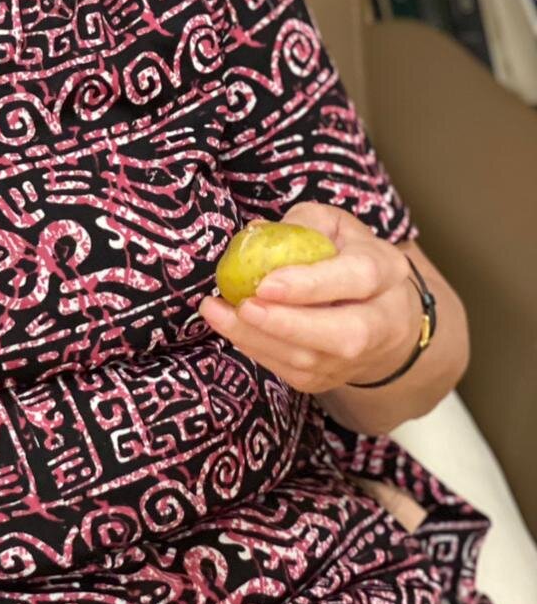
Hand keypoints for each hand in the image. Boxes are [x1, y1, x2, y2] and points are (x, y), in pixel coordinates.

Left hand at [198, 202, 420, 393]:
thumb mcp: (334, 226)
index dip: (311, 284)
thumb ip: (303, 224)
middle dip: (287, 324)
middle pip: (343, 334)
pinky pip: (291, 371)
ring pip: (311, 360)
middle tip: (243, 306)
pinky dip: (256, 349)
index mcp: (386, 272)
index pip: (357, 278)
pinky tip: (230, 326)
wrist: (380, 315)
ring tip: (216, 312)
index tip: (265, 284)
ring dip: (257, 339)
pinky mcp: (329, 379)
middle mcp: (381, 322)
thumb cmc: (348, 259)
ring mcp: (357, 358)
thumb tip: (257, 233)